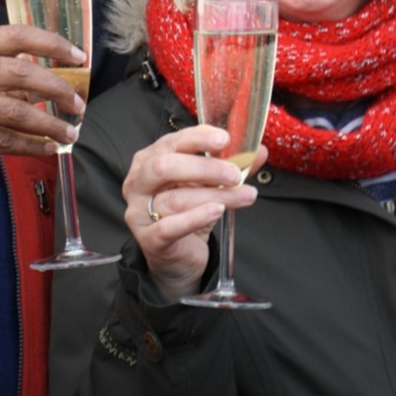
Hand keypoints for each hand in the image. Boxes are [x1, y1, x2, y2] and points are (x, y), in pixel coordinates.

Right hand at [0, 24, 85, 157]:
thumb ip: (5, 60)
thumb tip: (61, 70)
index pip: (15, 36)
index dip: (52, 44)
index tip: (79, 57)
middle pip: (19, 74)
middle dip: (57, 88)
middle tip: (78, 102)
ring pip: (14, 113)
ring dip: (49, 124)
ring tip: (70, 131)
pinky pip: (3, 141)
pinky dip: (31, 146)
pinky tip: (49, 148)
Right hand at [122, 126, 266, 302]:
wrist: (177, 256)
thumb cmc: (188, 212)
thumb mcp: (207, 185)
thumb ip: (229, 167)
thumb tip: (256, 151)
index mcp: (149, 159)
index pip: (172, 142)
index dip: (198, 138)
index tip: (224, 139)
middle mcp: (138, 181)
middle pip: (165, 167)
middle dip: (204, 168)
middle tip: (234, 174)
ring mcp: (139, 211)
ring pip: (175, 199)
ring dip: (214, 196)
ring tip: (242, 196)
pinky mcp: (148, 239)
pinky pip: (170, 227)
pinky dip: (196, 218)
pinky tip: (216, 212)